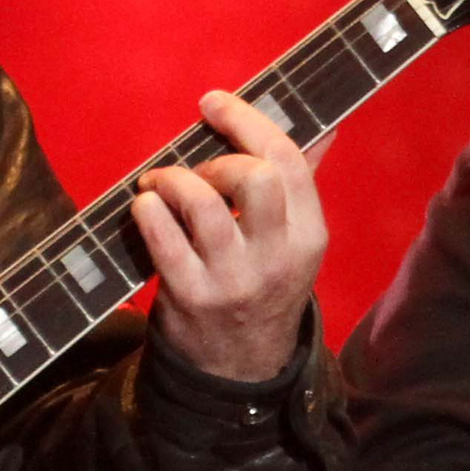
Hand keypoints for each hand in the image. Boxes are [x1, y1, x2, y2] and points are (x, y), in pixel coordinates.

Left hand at [135, 90, 327, 384]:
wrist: (241, 367)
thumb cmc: (264, 285)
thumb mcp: (295, 241)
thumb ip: (302, 183)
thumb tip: (324, 127)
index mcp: (309, 235)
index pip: (287, 161)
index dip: (246, 121)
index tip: (213, 103)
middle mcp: (277, 257)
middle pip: (255, 178)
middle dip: (216, 159)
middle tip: (197, 171)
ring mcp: (234, 280)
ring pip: (203, 206)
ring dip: (173, 181)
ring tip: (161, 185)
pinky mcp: (192, 297)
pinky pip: (163, 240)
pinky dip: (148, 212)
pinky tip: (145, 208)